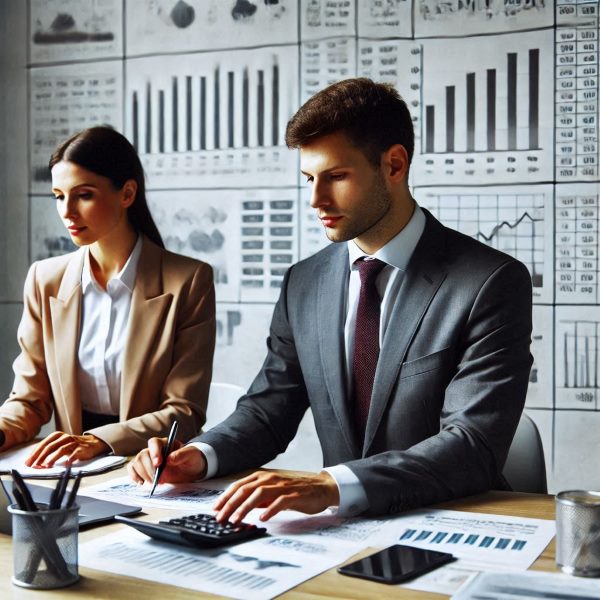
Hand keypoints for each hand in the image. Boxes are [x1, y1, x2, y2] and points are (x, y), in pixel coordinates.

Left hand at [25, 431, 109, 466]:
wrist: (93, 443)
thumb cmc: (73, 446)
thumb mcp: (60, 444)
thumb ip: (49, 450)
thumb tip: (35, 461)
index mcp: (58, 436)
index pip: (44, 444)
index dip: (35, 453)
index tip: (28, 462)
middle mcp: (65, 438)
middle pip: (50, 446)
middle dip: (40, 457)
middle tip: (35, 466)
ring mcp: (74, 443)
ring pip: (61, 449)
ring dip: (52, 458)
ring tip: (47, 466)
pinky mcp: (82, 449)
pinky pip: (75, 454)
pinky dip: (70, 459)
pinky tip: (66, 464)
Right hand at [127, 437, 206, 484]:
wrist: (191, 470)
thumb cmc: (192, 459)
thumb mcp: (192, 456)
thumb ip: (182, 454)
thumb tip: (170, 458)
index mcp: (165, 443)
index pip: (154, 443)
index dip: (154, 452)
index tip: (158, 464)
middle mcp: (154, 450)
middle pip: (143, 454)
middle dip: (149, 469)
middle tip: (158, 479)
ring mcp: (148, 459)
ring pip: (137, 462)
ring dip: (143, 474)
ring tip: (154, 482)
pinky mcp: (144, 469)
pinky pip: (132, 469)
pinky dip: (134, 476)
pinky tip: (141, 483)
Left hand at [214, 470, 339, 523]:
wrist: (321, 488)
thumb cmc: (295, 490)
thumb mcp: (272, 492)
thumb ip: (257, 497)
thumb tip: (240, 507)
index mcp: (263, 476)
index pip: (239, 485)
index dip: (226, 497)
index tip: (216, 509)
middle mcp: (271, 478)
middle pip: (246, 489)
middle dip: (230, 504)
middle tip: (221, 518)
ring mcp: (283, 486)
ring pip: (259, 494)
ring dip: (245, 507)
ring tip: (236, 520)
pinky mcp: (295, 495)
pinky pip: (280, 501)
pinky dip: (270, 509)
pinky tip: (263, 518)